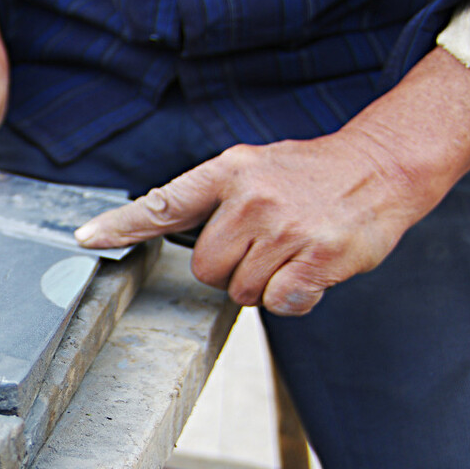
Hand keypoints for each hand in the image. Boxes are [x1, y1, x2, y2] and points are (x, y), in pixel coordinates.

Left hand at [76, 133, 421, 314]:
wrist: (385, 165)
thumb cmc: (311, 176)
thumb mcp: (255, 167)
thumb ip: (212, 198)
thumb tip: (158, 225)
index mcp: (228, 171)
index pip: (164, 202)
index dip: (122, 225)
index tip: (84, 238)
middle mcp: (251, 197)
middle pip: (205, 270)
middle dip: (232, 270)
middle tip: (267, 244)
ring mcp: (284, 226)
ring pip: (242, 291)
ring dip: (265, 284)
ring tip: (293, 250)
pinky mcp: (317, 255)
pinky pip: (280, 303)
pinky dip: (294, 297)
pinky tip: (311, 269)